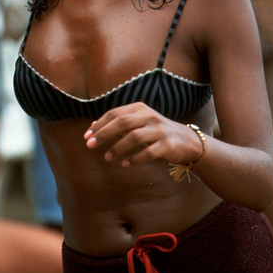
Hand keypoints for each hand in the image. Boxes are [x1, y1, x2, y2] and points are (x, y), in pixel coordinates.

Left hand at [84, 103, 201, 167]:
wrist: (185, 140)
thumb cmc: (154, 131)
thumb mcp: (137, 123)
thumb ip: (117, 124)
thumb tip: (93, 128)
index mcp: (139, 108)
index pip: (115, 114)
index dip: (99, 125)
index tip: (87, 136)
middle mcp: (149, 116)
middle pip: (122, 122)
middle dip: (104, 134)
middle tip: (90, 145)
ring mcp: (159, 130)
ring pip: (134, 137)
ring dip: (118, 147)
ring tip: (106, 157)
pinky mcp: (167, 145)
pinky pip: (148, 152)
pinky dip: (134, 158)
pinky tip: (124, 164)